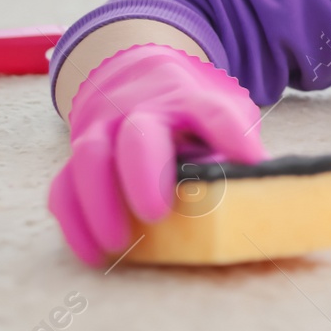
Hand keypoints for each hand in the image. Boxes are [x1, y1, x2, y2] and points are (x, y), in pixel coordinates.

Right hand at [49, 44, 267, 266]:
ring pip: (89, 157)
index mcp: (191, 101)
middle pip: (138, 136)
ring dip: (100, 203)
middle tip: (155, 213)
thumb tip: (265, 187)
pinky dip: (74, 220)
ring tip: (117, 243)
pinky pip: (65, 184)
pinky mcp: (80, 154)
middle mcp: (143, 110)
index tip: (251, 159)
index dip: (231, 134)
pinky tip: (93, 252)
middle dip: (143, 174)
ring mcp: (105, 128)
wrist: (139, 78)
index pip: (213, 113)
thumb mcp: (224, 114)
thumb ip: (238, 145)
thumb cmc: (192, 112)